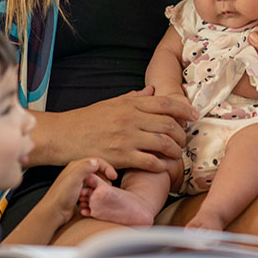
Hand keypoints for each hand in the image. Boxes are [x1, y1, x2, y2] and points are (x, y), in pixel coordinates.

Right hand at [35, 88, 198, 170]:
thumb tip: (152, 91)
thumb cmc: (87, 120)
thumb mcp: (112, 103)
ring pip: (163, 143)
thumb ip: (134, 98)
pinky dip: (161, 165)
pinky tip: (164, 166)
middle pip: (168, 124)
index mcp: (130, 104)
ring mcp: (127, 138)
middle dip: (181, 132)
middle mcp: (131, 119)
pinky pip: (149, 162)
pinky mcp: (121, 157)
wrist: (64, 136)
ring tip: (176, 153)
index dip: (184, 109)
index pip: (165, 103)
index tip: (194, 115)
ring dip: (175, 149)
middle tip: (184, 139)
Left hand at [43, 157, 117, 226]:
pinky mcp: (78, 192)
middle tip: (109, 185)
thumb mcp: (74, 180)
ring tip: (103, 191)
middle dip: (105, 177)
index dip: (107, 168)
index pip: (96, 161)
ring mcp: (77, 182)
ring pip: (94, 179)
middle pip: (96, 170)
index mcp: (76, 166)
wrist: (54, 212)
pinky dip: (96, 191)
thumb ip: (84, 168)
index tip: (114, 176)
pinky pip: (91, 188)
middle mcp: (76, 172)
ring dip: (101, 184)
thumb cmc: (61, 196)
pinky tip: (95, 197)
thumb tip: (96, 161)